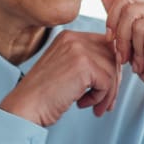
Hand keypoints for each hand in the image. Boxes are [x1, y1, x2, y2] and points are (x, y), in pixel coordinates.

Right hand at [0, 30, 121, 126]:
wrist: (25, 107)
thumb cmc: (44, 95)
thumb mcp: (65, 69)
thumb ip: (87, 62)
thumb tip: (118, 67)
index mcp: (69, 36)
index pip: (105, 46)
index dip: (109, 68)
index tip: (104, 87)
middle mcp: (74, 38)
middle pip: (113, 56)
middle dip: (113, 82)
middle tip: (105, 102)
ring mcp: (78, 50)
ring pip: (113, 70)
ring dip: (108, 93)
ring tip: (94, 106)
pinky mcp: (83, 66)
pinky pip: (107, 82)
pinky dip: (100, 98)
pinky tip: (83, 104)